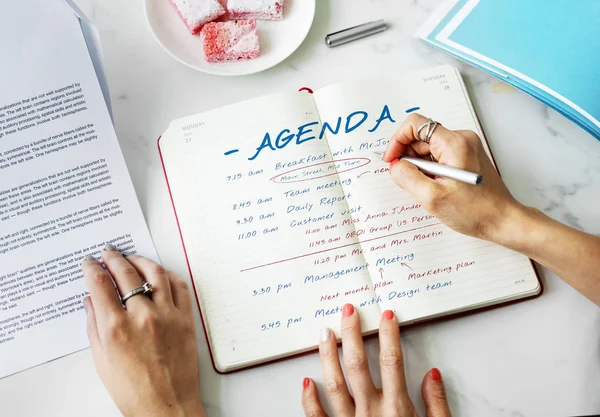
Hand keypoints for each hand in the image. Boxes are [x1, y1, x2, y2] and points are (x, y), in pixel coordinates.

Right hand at [82, 246, 204, 416]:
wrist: (167, 406)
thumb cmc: (134, 391)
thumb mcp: (102, 360)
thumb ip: (94, 326)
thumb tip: (91, 301)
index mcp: (116, 328)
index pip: (100, 284)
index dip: (92, 268)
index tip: (89, 263)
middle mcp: (142, 316)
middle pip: (126, 273)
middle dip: (114, 258)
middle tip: (108, 253)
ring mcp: (167, 315)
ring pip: (155, 273)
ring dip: (140, 260)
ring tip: (132, 257)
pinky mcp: (185, 319)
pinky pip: (179, 286)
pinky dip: (168, 274)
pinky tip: (160, 273)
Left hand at [301, 304, 450, 416]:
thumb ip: (437, 406)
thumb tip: (432, 375)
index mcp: (397, 410)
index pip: (392, 361)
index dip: (389, 334)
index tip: (387, 314)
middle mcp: (370, 413)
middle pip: (358, 364)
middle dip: (353, 333)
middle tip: (348, 310)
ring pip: (334, 383)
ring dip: (328, 355)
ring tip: (325, 332)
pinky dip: (309, 399)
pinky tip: (306, 380)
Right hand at [382, 113, 522, 241]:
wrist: (503, 220)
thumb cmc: (474, 211)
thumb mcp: (432, 197)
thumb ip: (407, 177)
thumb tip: (395, 165)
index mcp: (454, 143)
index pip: (415, 125)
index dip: (397, 140)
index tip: (391, 160)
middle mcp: (461, 139)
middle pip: (421, 137)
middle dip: (408, 157)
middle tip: (408, 180)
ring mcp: (465, 147)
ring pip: (428, 148)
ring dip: (419, 165)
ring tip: (426, 187)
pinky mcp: (466, 157)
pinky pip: (439, 156)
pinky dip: (430, 169)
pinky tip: (435, 187)